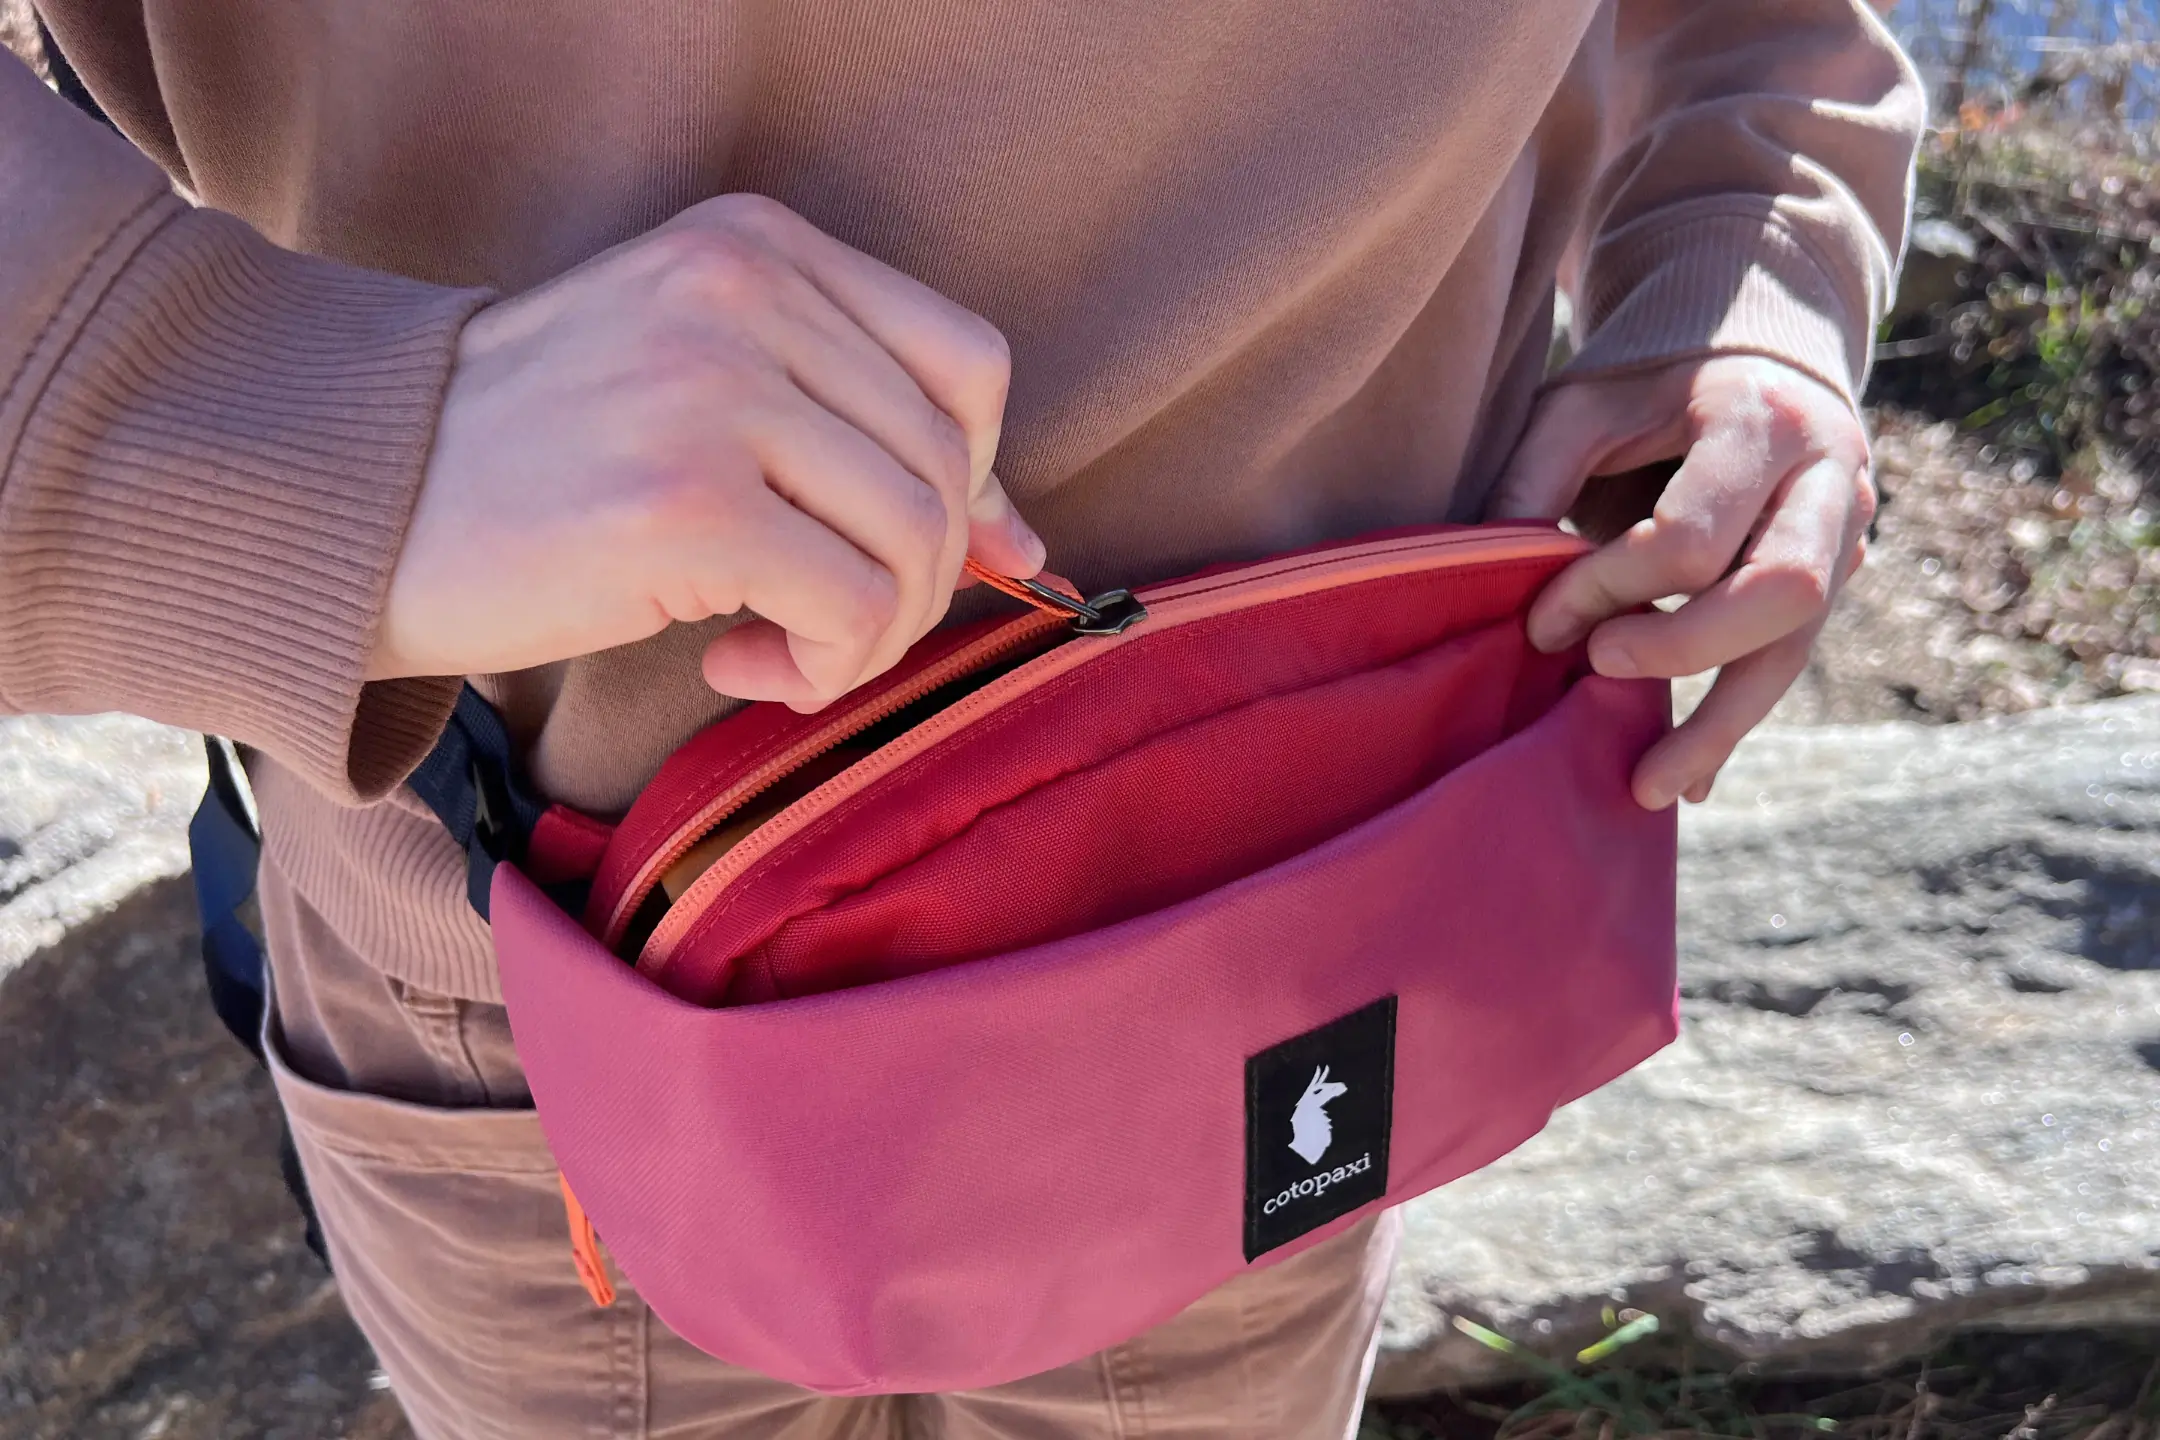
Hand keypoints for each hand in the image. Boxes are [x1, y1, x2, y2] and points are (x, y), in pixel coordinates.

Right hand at [371, 193, 1044, 710]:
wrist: (355, 505)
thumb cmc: (534, 462)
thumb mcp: (704, 399)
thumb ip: (857, 441)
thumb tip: (1022, 545)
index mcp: (758, 246)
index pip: (969, 363)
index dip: (971, 479)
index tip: (914, 553)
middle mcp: (745, 292)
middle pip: (946, 466)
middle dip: (914, 582)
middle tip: (824, 629)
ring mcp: (713, 389)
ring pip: (916, 543)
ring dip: (868, 636)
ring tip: (780, 653)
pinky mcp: (684, 501)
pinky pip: (851, 610)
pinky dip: (819, 670)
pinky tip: (735, 668)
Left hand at [1490, 355, 1873, 809]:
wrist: (1754, 354)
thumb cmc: (1647, 384)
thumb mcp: (1581, 405)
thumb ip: (1534, 480)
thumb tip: (1488, 577)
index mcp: (1760, 422)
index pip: (1690, 537)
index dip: (1605, 588)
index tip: (1542, 619)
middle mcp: (1830, 479)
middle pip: (1783, 591)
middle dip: (1683, 647)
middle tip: (1598, 666)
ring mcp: (1847, 534)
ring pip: (1799, 648)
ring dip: (1721, 725)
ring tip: (1649, 789)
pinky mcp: (1836, 581)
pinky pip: (1788, 665)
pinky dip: (1732, 723)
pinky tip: (1688, 780)